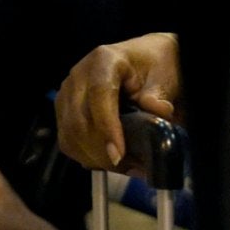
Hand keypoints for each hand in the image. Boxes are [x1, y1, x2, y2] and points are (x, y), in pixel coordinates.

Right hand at [56, 32, 180, 171]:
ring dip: (94, 157)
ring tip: (125, 167)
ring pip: (69, 133)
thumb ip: (159, 93)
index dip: (106, 126)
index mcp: (103, 60)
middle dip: (101, 152)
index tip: (119, 155)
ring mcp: (68, 93)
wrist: (142, 63)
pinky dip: (85, 156)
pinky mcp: (65, 110)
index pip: (98, 94)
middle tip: (132, 168)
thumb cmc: (153, 66)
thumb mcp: (165, 75)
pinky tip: (109, 161)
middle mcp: (78, 75)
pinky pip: (66, 140)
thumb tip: (158, 110)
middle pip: (78, 119)